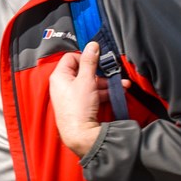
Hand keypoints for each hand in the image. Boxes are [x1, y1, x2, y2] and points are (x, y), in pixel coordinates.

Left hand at [49, 41, 110, 156]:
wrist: (81, 134)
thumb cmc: (78, 108)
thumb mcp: (86, 80)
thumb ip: (90, 61)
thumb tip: (92, 45)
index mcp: (59, 76)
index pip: (71, 57)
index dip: (85, 57)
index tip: (97, 61)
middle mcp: (63, 85)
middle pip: (83, 70)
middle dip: (100, 72)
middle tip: (111, 73)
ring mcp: (71, 95)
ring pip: (90, 83)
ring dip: (105, 83)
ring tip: (121, 84)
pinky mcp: (79, 105)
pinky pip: (92, 93)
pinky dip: (103, 92)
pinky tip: (117, 93)